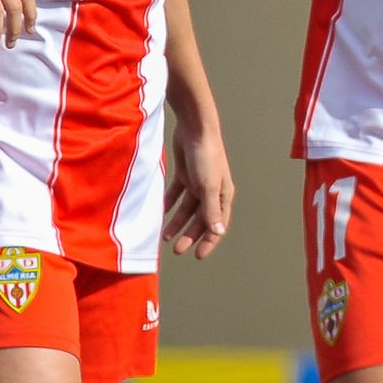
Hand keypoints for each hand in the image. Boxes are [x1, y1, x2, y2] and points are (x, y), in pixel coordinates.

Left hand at [161, 121, 233, 259]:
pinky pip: (176, 193)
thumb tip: (218, 232)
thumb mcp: (208, 185)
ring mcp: (198, 182)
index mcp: (223, 195)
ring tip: (166, 236)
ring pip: (187, 208)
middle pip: (200, 219)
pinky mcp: (185, 172)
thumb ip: (211, 209)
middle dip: (189, 234)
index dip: (209, 241)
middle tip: (177, 250)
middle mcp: (212, 190)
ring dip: (177, 222)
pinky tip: (160, 212)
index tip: (197, 255)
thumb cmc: (206, 156)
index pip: (217, 224)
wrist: (195, 127)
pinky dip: (169, 203)